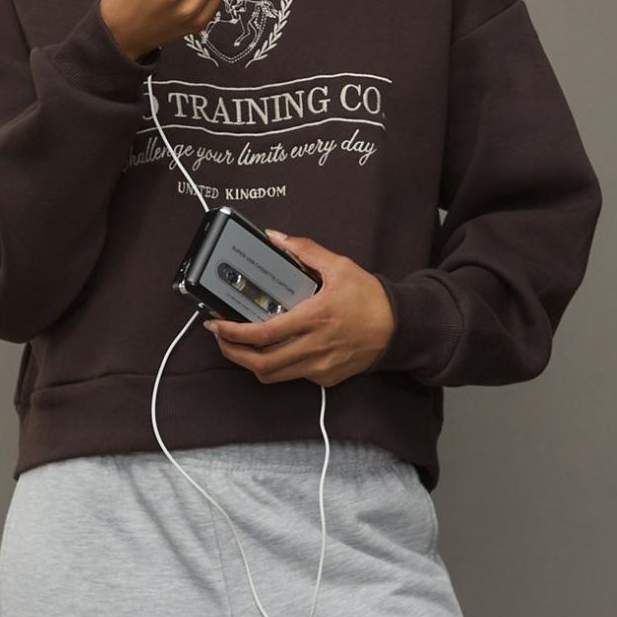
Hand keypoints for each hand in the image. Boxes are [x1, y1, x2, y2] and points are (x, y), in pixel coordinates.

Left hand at [205, 229, 395, 384]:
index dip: (233, 333)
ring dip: (249, 363)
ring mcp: (319, 367)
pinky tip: (274, 349)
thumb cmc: (370, 299)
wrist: (399, 328)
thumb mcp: (339, 266)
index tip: (217, 324)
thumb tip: (275, 238)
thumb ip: (305, 250)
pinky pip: (292, 376)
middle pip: (260, 363)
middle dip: (232, 352)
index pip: (263, 334)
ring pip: (272, 376)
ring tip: (240, 346)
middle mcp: (314, 347)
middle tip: (220, 338)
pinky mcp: (326, 378)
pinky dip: (277, 365)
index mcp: (314, 318)